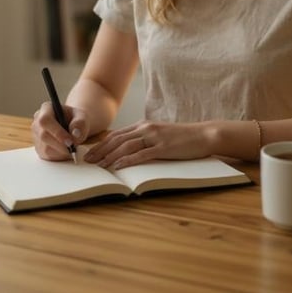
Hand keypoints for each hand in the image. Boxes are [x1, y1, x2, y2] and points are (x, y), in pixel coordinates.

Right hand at [32, 101, 87, 160]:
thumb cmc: (76, 120)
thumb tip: (75, 133)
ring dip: (62, 151)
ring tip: (73, 147)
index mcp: (46, 109)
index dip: (57, 132)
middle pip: (43, 136)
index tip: (70, 141)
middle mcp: (37, 122)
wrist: (73, 127)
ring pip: (46, 148)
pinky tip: (67, 150)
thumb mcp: (82, 117)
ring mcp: (36, 136)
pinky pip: (47, 156)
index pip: (45, 120)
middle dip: (61, 144)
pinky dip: (60, 156)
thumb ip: (80, 123)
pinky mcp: (39, 148)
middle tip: (74, 148)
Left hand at [84, 120, 210, 168]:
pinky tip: (118, 167)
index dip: (101, 144)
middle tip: (88, 161)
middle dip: (100, 151)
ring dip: (110, 156)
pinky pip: (142, 154)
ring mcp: (154, 137)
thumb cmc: (182, 138)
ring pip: (126, 146)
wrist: (203, 135)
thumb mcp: (159, 135)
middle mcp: (146, 129)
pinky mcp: (163, 147)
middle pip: (117, 139)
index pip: (117, 135)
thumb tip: (128, 151)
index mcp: (144, 126)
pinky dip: (128, 160)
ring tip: (99, 166)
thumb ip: (144, 140)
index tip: (90, 153)